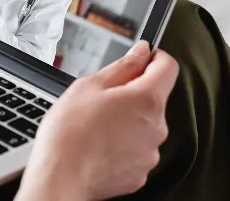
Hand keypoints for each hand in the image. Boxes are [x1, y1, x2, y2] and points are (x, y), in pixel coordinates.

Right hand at [16, 41, 178, 200]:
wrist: (61, 176)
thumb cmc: (70, 131)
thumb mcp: (89, 85)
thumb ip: (122, 66)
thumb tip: (141, 52)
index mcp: (146, 99)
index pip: (168, 67)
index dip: (153, 58)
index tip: (140, 59)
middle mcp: (156, 127)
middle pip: (153, 98)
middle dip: (131, 93)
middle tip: (100, 98)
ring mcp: (150, 153)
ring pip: (144, 125)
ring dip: (127, 120)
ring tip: (95, 126)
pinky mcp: (140, 173)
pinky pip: (136, 149)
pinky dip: (122, 144)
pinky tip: (99, 145)